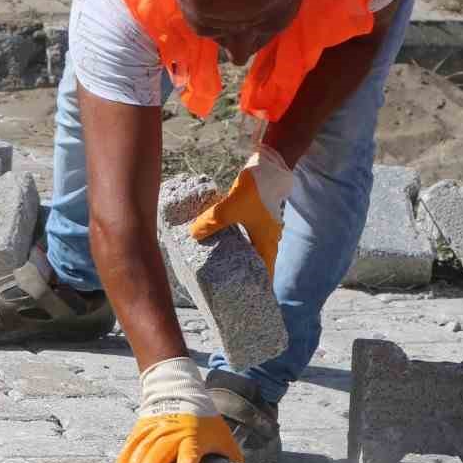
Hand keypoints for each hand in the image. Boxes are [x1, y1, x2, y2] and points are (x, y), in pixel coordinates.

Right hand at [116, 358, 242, 462]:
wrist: (179, 389)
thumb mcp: (222, 437)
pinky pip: (127, 453)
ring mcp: (152, 432)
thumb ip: (231, 459)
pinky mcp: (139, 431)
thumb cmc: (204, 420)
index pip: (188, 455)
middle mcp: (170, 435)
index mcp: (194, 438)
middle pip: (154, 460)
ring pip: (136, 459)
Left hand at [190, 144, 291, 278]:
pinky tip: (220, 237)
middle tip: (228, 283)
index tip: (249, 297)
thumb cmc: (257, 190)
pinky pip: (244, 232)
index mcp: (267, 242)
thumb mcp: (230, 208)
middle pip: (257, 261)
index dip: (258, 285)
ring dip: (239, 255)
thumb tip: (194, 235)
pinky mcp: (256, 214)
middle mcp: (268, 237)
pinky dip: (234, 238)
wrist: (269, 165)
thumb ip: (211, 222)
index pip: (265, 272)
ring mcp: (262, 225)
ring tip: (221, 263)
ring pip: (250, 246)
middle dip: (245, 273)